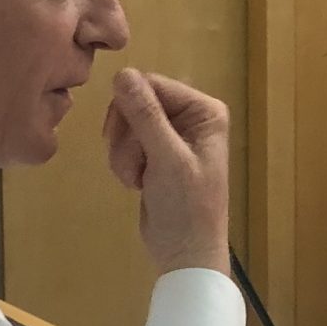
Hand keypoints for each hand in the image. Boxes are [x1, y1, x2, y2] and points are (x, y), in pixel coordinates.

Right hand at [102, 69, 230, 274]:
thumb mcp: (166, 159)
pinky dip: (125, 164)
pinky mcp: (155, 153)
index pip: (151, 84)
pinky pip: (125, 143)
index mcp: (203, 110)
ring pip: (125, 124)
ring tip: (139, 179)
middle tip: (137, 165)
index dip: (131, 109)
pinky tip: (138, 184)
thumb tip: (123, 73)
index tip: (126, 139)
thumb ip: (145, 115)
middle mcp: (189, 116)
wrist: (185, 253)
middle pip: (134, 102)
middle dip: (127, 137)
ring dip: (123, 154)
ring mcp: (172, 135)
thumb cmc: (186, 207)